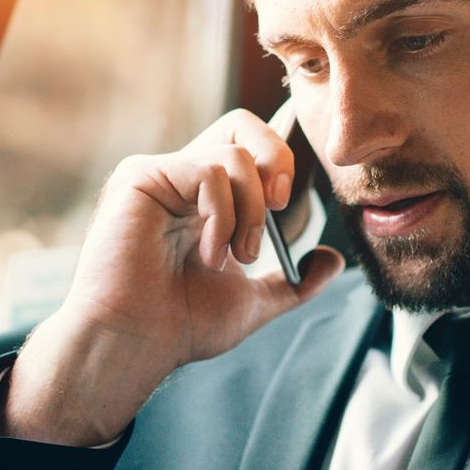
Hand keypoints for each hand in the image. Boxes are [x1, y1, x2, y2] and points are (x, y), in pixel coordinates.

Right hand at [4, 109, 345, 445]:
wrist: (136, 343)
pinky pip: (207, 171)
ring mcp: (159, 174)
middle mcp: (180, 179)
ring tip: (237, 255)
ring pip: (234, 155)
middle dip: (277, 160)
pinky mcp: (140, 177)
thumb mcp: (253, 302)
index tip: (285, 204)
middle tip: (279, 204)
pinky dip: (223, 215)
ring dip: (250, 211)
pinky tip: (210, 254)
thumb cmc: (181, 326)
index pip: (249, 147)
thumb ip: (293, 282)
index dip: (279, 161)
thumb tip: (333, 260)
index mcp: (204, 199)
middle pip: (243, 126)